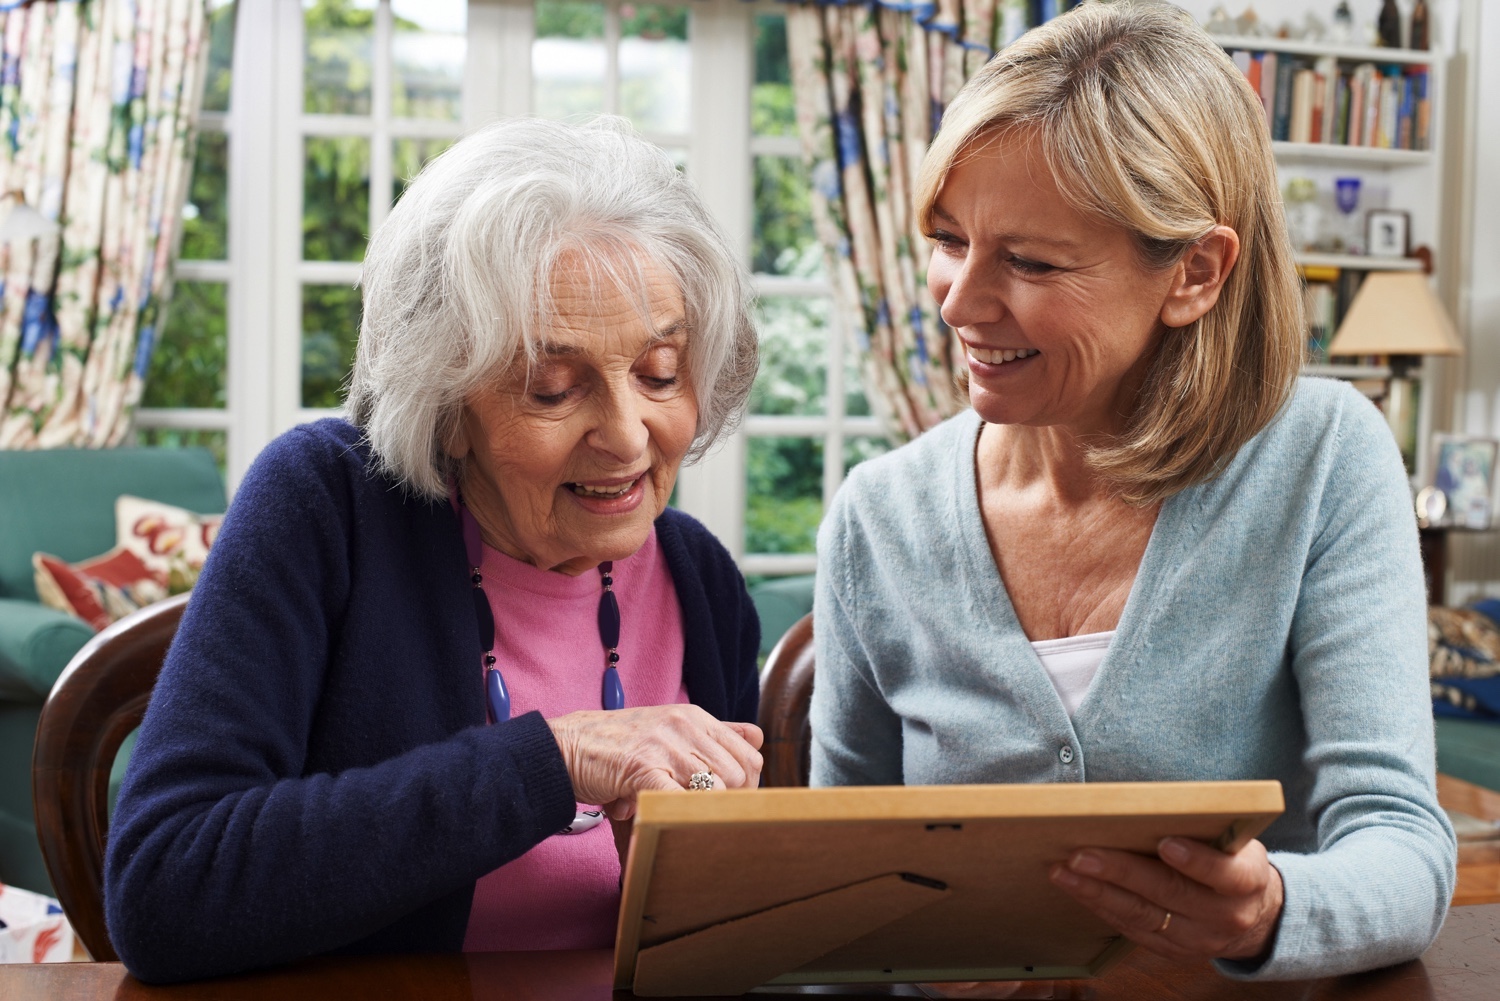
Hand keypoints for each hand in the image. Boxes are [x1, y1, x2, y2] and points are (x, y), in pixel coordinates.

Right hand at [547, 705, 762, 820]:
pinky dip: (681, 817)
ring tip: (680, 815)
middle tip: (706, 816)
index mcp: (696, 717)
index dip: (749, 785)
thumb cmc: (620, 744)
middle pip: (740, 775)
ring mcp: (665, 746)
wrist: (568, 745)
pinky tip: (667, 819)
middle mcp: (685, 726)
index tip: (732, 802)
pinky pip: (680, 801)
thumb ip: (714, 734)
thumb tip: (757, 738)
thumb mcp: (671, 727)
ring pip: (716, 788)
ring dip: (703, 810)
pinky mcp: (643, 769)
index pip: (750, 754)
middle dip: (731, 802)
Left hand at [1047, 837, 1283, 962]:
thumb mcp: (1235, 841)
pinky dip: (1100, 906)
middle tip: (1082, 855)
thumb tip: (1146, 802)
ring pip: (1142, 915)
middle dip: (1121, 872)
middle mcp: (1225, 915)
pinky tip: (1075, 887)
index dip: (1196, 860)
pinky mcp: (1171, 951)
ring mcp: (1197, 939)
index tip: (1165, 843)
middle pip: (1169, 893)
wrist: (1254, 916)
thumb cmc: (1232, 860)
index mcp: (1248, 881)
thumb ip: (1203, 827)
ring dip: (1097, 892)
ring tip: (1064, 871)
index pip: (1224, 873)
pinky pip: (1130, 929)